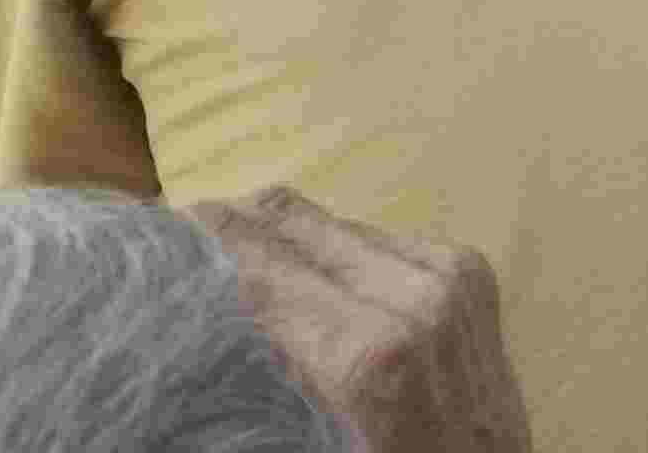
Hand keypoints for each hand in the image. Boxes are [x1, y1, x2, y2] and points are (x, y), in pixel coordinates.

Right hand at [184, 188, 533, 452]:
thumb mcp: (318, 433)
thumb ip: (281, 365)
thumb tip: (229, 307)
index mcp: (371, 350)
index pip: (273, 273)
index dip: (220, 240)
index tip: (174, 218)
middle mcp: (416, 297)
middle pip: (308, 232)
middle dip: (247, 221)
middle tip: (195, 216)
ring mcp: (453, 276)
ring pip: (347, 227)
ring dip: (293, 230)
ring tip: (242, 232)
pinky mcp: (473, 270)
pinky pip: (388, 240)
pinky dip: (343, 245)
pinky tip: (312, 256)